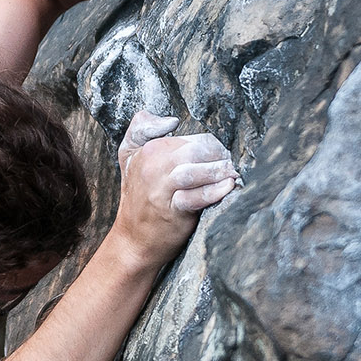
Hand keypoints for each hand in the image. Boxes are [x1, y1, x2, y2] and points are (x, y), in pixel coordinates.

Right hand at [111, 111, 239, 267]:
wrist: (133, 239)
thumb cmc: (138, 198)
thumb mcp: (129, 156)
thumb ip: (142, 128)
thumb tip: (170, 121)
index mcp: (147, 149)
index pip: (190, 139)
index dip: (211, 146)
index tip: (219, 156)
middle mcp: (153, 166)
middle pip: (196, 151)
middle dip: (219, 156)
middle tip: (230, 166)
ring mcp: (162, 189)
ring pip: (195, 170)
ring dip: (219, 170)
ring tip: (232, 174)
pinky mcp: (172, 210)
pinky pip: (197, 196)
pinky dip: (215, 190)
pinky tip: (228, 187)